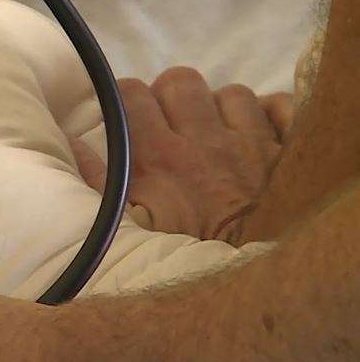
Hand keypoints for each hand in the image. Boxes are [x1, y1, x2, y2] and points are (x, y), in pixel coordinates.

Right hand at [71, 67, 292, 245]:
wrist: (254, 280)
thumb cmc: (184, 257)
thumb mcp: (126, 228)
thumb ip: (97, 182)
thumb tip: (72, 143)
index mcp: (159, 158)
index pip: (132, 95)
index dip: (126, 96)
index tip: (127, 110)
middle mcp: (204, 140)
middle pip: (181, 82)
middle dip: (171, 94)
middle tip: (171, 118)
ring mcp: (252, 143)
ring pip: (232, 93)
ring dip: (221, 108)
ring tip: (218, 131)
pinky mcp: (288, 152)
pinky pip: (280, 106)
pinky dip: (270, 115)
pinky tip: (260, 131)